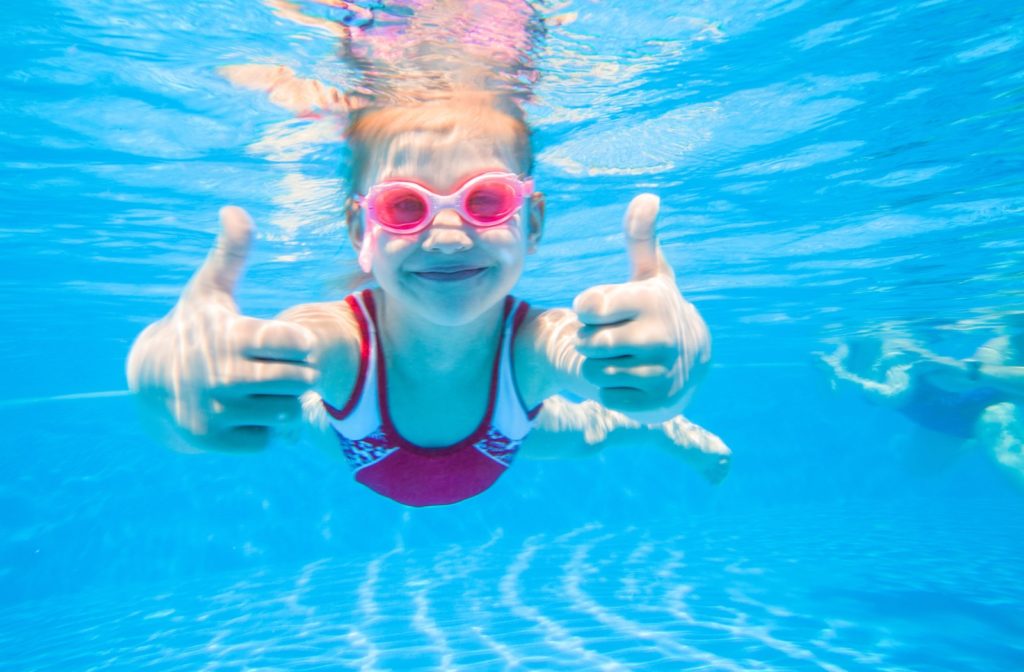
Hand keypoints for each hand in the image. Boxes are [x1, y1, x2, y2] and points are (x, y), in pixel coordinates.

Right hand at [126, 207, 317, 450]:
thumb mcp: (209, 290)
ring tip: (262, 391)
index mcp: (229, 335)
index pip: (296, 342)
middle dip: (295, 374)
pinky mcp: (210, 439)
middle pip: (299, 380)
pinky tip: (244, 413)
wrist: (148, 382)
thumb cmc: (193, 329)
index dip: (298, 343)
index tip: (286, 343)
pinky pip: (266, 440)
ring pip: (287, 411)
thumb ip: (231, 253)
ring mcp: (214, 410)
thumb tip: (234, 210)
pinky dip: (261, 430)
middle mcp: (221, 374)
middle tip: (276, 369)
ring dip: (281, 403)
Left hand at [573, 194, 709, 422]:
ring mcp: (659, 372)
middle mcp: (660, 337)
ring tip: (621, 355)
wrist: (691, 360)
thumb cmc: (655, 309)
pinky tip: (631, 377)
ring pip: (594, 371)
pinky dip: (611, 389)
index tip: (602, 309)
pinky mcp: (654, 403)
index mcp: (652, 301)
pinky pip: (606, 396)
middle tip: (610, 335)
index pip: (587, 306)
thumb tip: (648, 196)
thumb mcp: (649, 273)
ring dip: (599, 365)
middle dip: (590, 339)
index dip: (587, 308)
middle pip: (587, 342)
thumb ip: (641, 237)